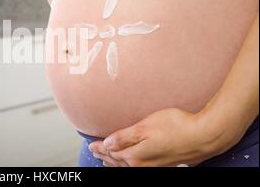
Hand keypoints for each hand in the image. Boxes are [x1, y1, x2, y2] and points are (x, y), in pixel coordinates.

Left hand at [89, 108, 220, 166]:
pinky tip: (130, 161)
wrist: (203, 137)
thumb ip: (124, 137)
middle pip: (118, 160)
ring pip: (127, 165)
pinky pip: (138, 166)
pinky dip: (128, 164)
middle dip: (105, 155)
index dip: (100, 147)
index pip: (111, 151)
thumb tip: (107, 143)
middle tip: (96, 151)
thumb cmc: (176, 127)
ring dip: (115, 161)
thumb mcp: (145, 127)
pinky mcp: (162, 164)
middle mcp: (142, 164)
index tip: (92, 144)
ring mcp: (153, 166)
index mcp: (135, 155)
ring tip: (108, 158)